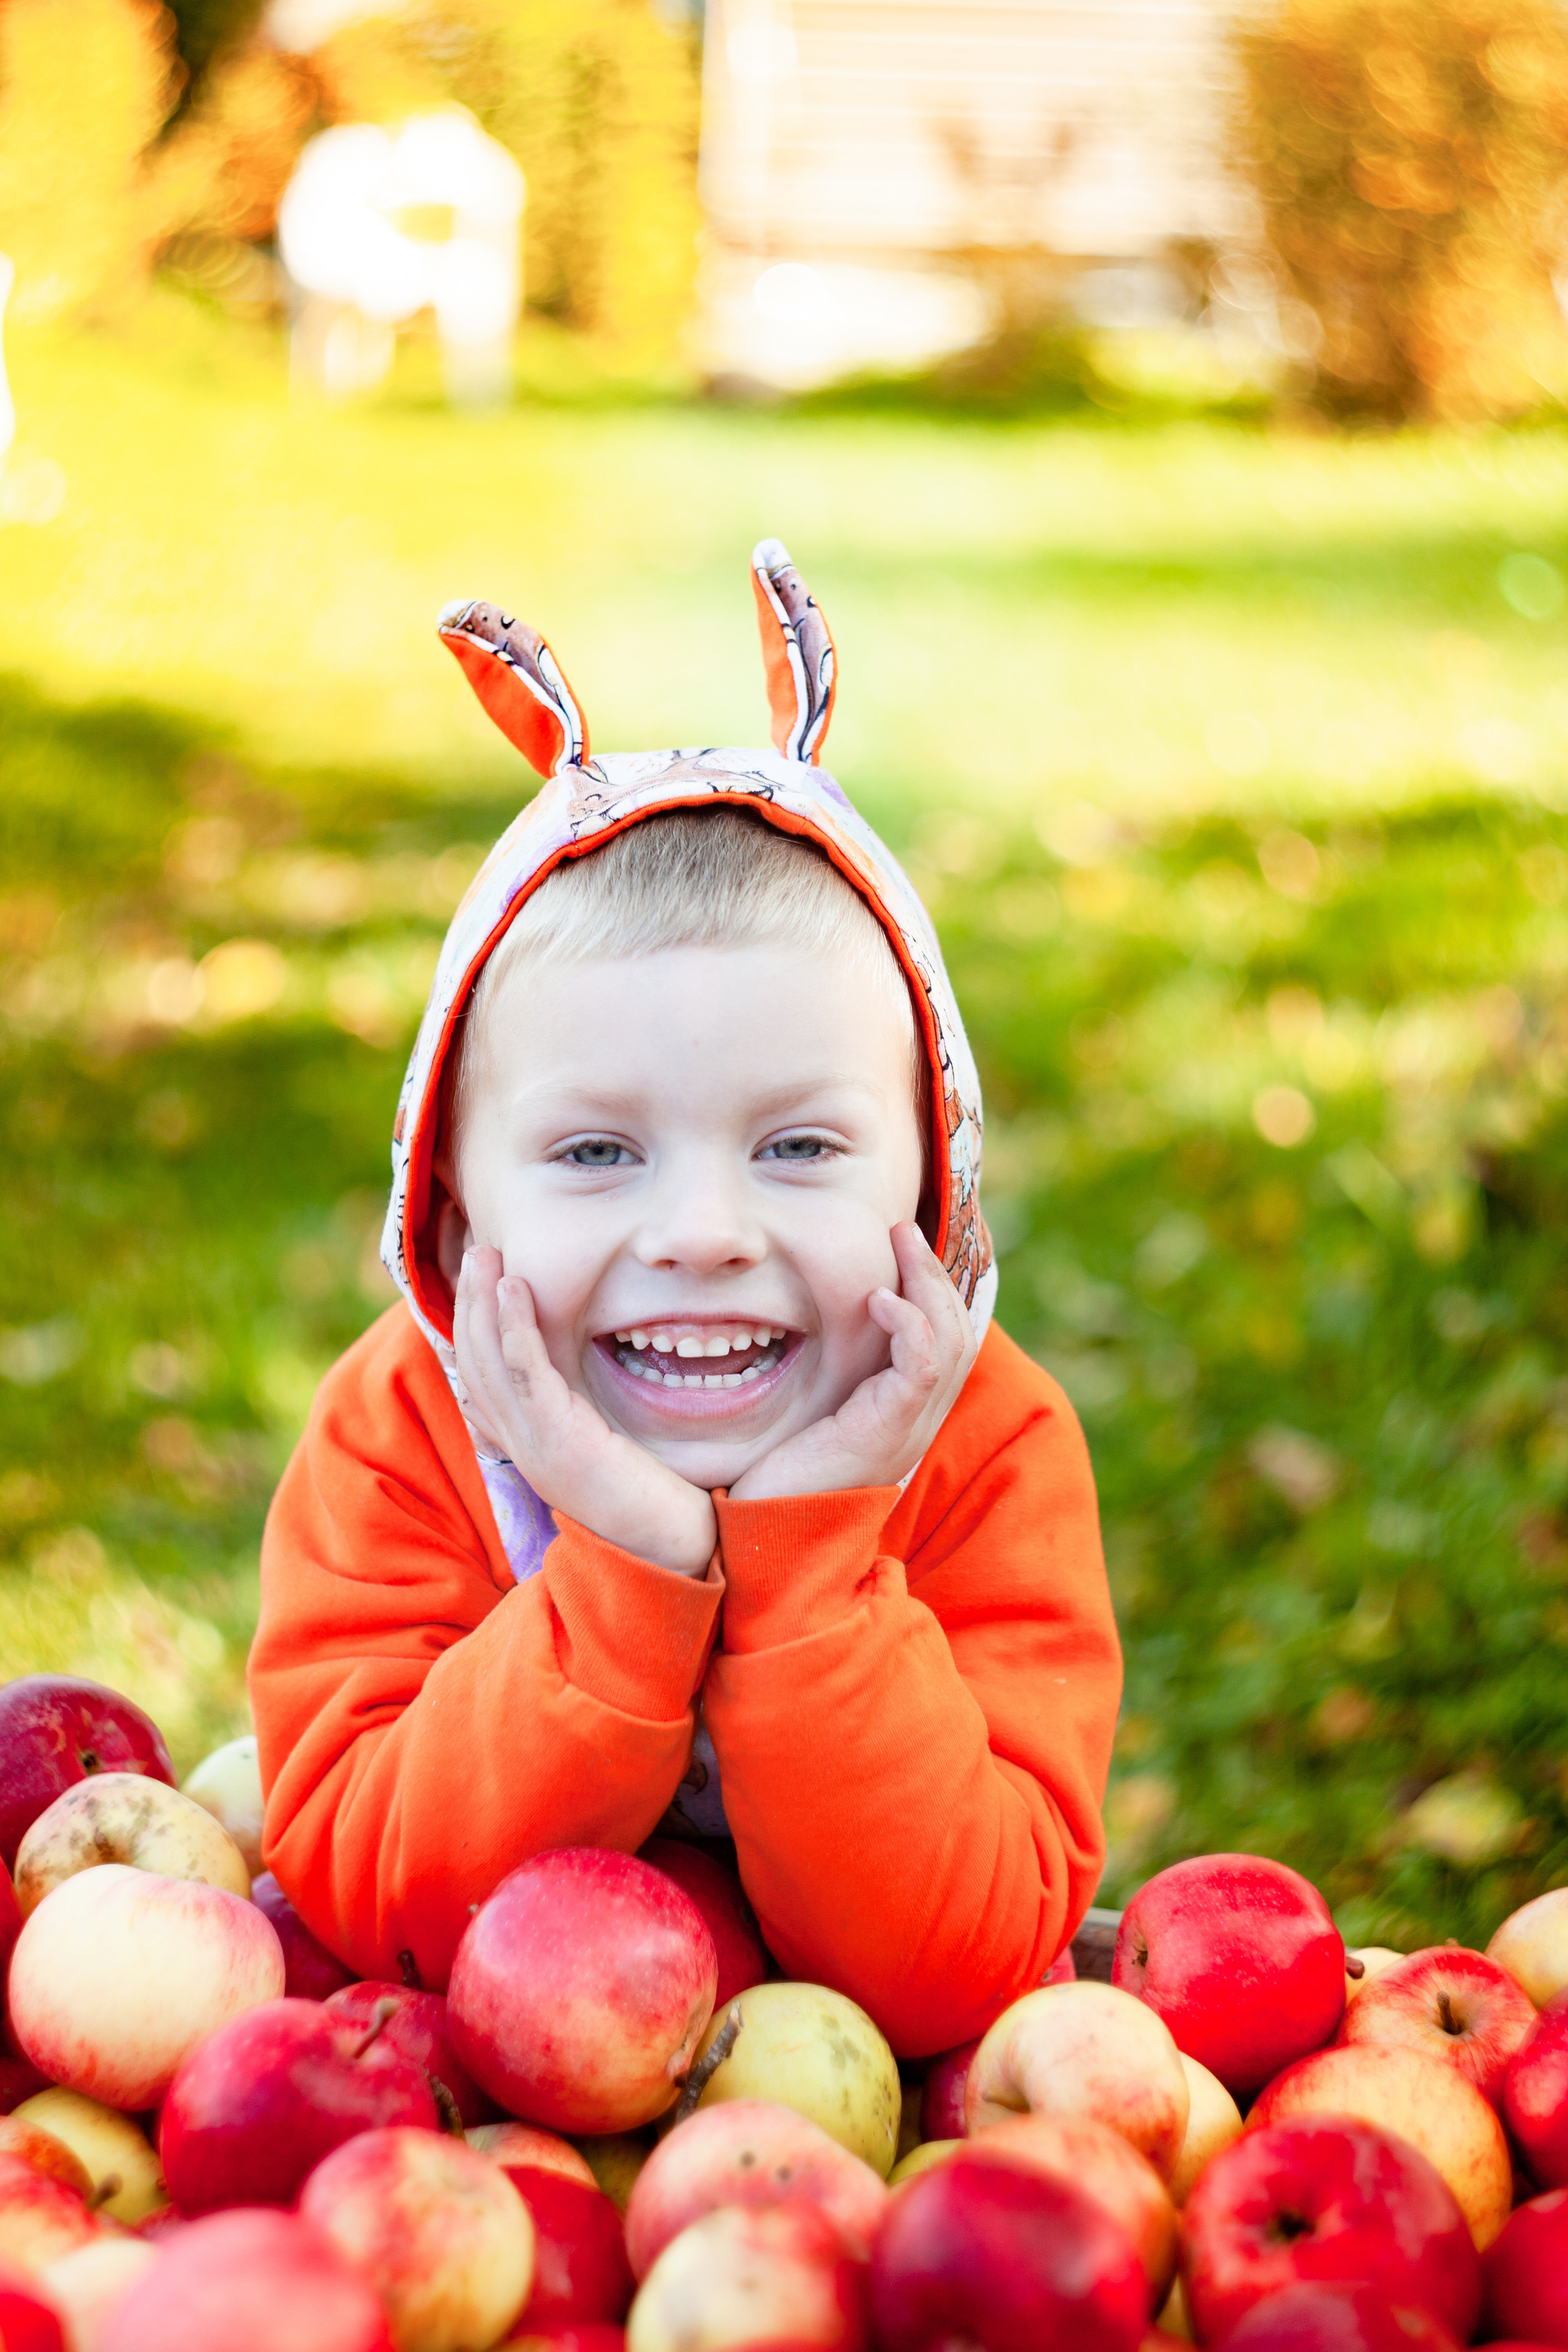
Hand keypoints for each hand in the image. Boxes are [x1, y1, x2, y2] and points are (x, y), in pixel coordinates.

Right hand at [453, 1247, 716, 1577]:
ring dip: (482, 1302)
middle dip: (469, 1303)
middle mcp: (521, 1447)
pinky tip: (513, 1288)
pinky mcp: (560, 1443)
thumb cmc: (657, 1498)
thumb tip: (585, 1382)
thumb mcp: (609, 1446)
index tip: (481, 1282)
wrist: (680, 1550)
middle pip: (474, 1364)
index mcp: (529, 1446)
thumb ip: (588, 1414)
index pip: (481, 1379)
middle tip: (477, 1251)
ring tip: (485, 1254)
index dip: (472, 1328)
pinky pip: (524, 1374)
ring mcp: (535, 1447)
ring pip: (489, 1362)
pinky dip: (513, 1327)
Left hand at [727, 1223, 976, 1503]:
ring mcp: (906, 1427)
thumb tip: (803, 1325)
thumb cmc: (773, 1476)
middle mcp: (915, 1419)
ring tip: (899, 1241)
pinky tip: (879, 1297)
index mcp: (902, 1412)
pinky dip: (908, 1324)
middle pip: (957, 1331)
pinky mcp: (887, 1432)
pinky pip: (921, 1367)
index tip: (902, 1245)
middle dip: (934, 1273)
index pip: (944, 1340)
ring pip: (949, 1340)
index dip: (933, 1289)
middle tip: (903, 1228)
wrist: (763, 1538)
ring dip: (926, 1282)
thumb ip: (823, 1375)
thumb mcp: (805, 1410)